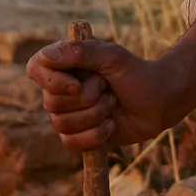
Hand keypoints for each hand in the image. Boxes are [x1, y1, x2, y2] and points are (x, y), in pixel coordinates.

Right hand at [27, 12, 195, 157]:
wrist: (160, 101)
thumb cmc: (136, 73)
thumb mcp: (112, 56)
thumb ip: (81, 52)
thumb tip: (47, 57)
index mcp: (65, 65)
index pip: (36, 69)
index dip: (52, 81)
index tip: (77, 84)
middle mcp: (62, 90)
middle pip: (51, 102)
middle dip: (87, 99)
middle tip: (108, 90)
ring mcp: (70, 114)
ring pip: (62, 124)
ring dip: (95, 115)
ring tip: (112, 105)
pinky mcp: (80, 137)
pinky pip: (71, 143)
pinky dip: (95, 135)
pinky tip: (111, 125)